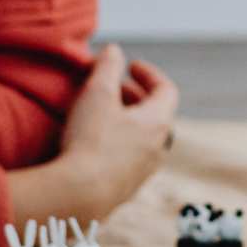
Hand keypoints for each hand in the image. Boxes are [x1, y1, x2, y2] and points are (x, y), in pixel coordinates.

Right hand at [54, 44, 179, 217]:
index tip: (131, 66)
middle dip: (135, 96)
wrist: (80, 196)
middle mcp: (158, 148)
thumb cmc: (92, 139)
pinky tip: (94, 143)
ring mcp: (143, 171)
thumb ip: (107, 67)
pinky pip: (129, 158)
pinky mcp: (125, 189)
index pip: (166, 90)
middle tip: (114, 87)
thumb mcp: (97, 93)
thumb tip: (114, 50)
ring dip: (127, 120)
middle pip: (156, 114)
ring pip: (143, 138)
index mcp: (158, 121)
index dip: (150, 73)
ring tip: (103, 113)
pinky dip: (119, 142)